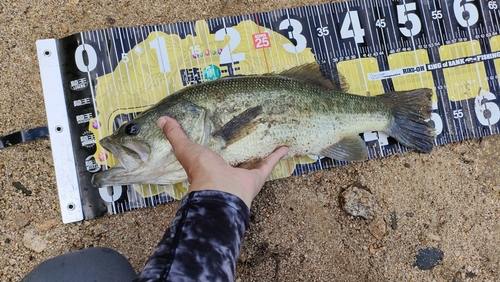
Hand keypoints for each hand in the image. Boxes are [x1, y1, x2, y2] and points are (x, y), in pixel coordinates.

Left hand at [157, 116, 288, 207]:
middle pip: (234, 157)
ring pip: (253, 161)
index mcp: (208, 165)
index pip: (210, 154)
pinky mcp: (257, 177)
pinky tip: (284, 146)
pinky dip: (277, 156)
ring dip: (260, 151)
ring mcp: (242, 175)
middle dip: (239, 146)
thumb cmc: (202, 171)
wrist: (221, 192)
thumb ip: (175, 135)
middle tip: (246, 130)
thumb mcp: (186, 148)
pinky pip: (268, 164)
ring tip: (266, 138)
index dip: (214, 144)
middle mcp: (226, 171)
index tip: (219, 131)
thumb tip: (162, 120)